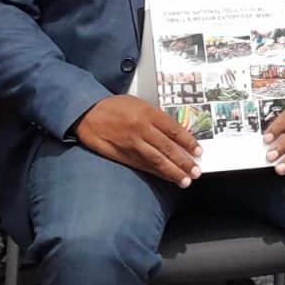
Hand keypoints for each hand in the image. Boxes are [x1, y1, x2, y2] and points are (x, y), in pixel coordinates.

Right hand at [74, 95, 201, 185]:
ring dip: (173, 171)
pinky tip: (166, 178)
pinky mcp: (122, 155)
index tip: (198, 151)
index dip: (187, 142)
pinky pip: (143, 165)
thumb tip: (174, 133)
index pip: (173, 129)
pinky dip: (156, 173)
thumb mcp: (137, 103)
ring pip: (157, 160)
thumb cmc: (113, 106)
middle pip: (167, 147)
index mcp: (147, 113)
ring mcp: (131, 143)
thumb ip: (155, 117)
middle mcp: (141, 128)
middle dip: (184, 161)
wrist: (87, 113)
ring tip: (185, 180)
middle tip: (196, 171)